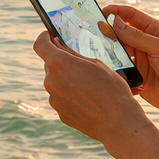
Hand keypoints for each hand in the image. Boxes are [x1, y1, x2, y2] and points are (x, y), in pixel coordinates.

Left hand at [34, 30, 152, 146]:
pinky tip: (88, 100)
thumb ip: (73, 54)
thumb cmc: (111, 89)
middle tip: (80, 65)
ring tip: (89, 86)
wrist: (118, 122)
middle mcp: (50, 81)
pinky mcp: (59, 113)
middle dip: (61, 62)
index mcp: (59, 63)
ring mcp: (53, 99)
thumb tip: (59, 46)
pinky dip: (70, 96)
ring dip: (66, 80)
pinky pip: (61, 98)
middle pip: (50, 65)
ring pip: (56, 82)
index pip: (40, 45)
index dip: (44, 38)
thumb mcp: (96, 64)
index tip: (49, 36)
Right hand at [98, 6, 158, 129]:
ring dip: (108, 48)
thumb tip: (116, 22)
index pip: (132, 16)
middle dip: (108, 30)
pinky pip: (118, 65)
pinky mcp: (134, 73)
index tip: (102, 12)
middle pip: (122, 31)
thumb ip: (138, 36)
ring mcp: (139, 58)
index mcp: (155, 31)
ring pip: (117, 48)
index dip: (117, 12)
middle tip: (94, 32)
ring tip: (97, 48)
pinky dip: (111, 64)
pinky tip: (105, 64)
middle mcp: (145, 43)